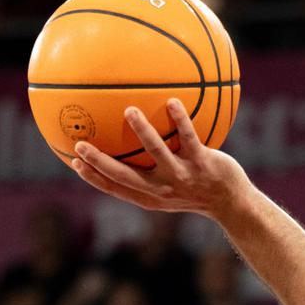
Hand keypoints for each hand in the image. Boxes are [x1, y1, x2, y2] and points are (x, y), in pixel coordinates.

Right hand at [71, 100, 249, 216]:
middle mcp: (162, 189)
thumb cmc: (197, 189)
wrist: (232, 202)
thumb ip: (148, 170)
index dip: (93, 177)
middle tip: (81, 143)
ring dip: (143, 132)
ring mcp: (182, 177)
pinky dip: (181, 120)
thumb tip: (127, 143)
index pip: (115, 188)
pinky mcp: (203, 164)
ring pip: (158, 153)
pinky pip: (189, 138)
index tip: (73, 162)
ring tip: (129, 111)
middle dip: (101, 162)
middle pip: (125, 176)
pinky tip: (173, 102)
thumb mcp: (170, 187)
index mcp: (150, 196)